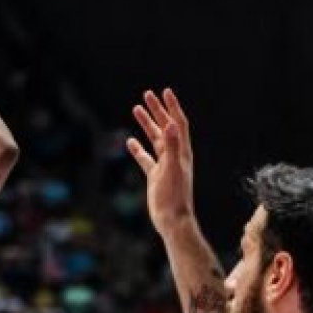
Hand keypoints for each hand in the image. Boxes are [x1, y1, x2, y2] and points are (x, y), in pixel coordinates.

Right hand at [125, 89, 196, 233]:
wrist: (172, 220)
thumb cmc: (175, 197)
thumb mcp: (172, 169)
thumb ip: (173, 147)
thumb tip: (171, 125)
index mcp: (182, 152)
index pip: (178, 124)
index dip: (172, 107)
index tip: (165, 92)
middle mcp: (175, 155)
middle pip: (166, 127)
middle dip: (157, 110)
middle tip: (147, 94)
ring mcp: (164, 165)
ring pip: (154, 139)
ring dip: (146, 124)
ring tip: (136, 109)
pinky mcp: (155, 176)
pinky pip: (145, 158)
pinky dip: (138, 148)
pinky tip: (130, 142)